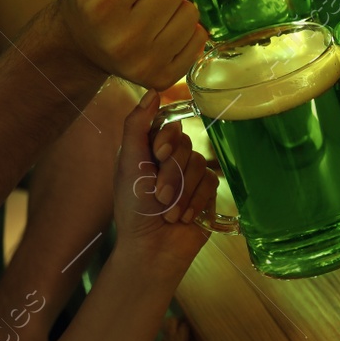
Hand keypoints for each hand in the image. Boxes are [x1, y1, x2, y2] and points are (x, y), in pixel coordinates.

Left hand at [112, 90, 217, 279]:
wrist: (152, 249)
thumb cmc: (134, 209)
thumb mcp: (129, 164)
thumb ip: (137, 126)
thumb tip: (152, 91)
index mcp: (148, 149)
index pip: (169, 125)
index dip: (166, 139)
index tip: (157, 156)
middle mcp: (169, 159)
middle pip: (185, 145)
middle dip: (171, 174)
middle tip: (159, 196)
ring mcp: (189, 176)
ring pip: (198, 163)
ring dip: (182, 191)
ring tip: (169, 212)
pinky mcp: (206, 193)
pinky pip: (211, 182)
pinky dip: (196, 201)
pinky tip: (184, 217)